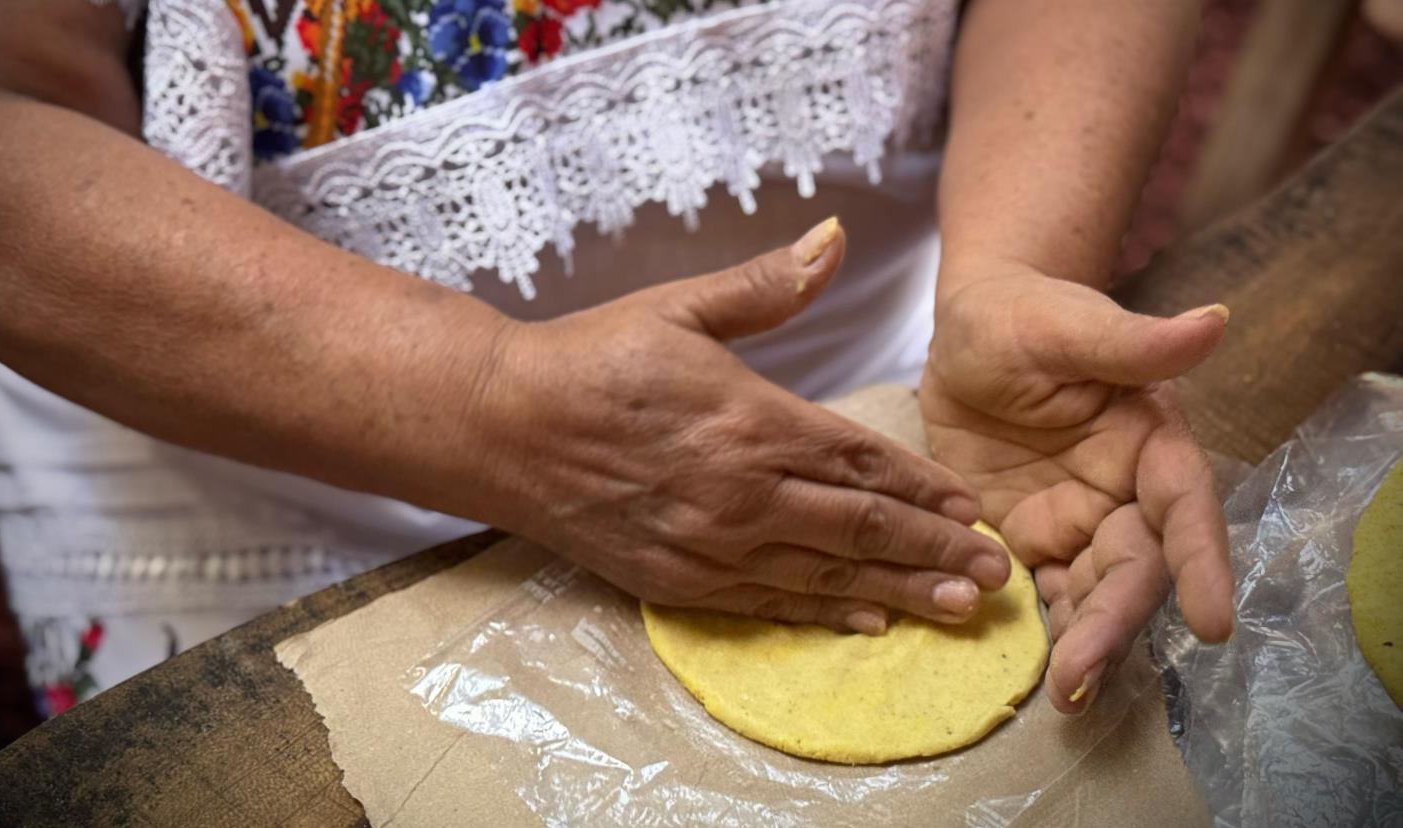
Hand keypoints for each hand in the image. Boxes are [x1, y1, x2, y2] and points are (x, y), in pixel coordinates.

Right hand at [479, 219, 1010, 633]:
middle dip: (936, 549)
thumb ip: (767, 286)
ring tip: (960, 608)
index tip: (975, 506)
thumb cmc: (591, 358)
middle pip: (862, 526)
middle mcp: (743, 492)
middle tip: (997, 572)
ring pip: (826, 576)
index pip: (862, 460)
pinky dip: (825, 615)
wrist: (500, 426)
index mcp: (752, 420)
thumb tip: (835, 237)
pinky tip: (869, 623)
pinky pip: (768, 604)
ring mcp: (710, 545)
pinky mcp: (677, 581)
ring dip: (900, 592)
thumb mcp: (680, 308)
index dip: (925, 487)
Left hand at [921, 257, 1233, 711]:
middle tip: (1082, 678)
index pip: (1184, 507)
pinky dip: (1039, 629)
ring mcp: (1077, 521)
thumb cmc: (1024, 317)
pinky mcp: (1028, 538)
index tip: (1213, 622)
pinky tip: (1029, 672)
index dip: (1201, 563)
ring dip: (1082, 641)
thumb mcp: (1068, 325)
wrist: (970, 334)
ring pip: (1091, 592)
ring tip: (1062, 695)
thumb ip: (1132, 342)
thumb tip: (1214, 322)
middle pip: (1135, 569)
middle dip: (1115, 624)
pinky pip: (1040, 591)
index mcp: (1150, 442)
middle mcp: (1124, 493)